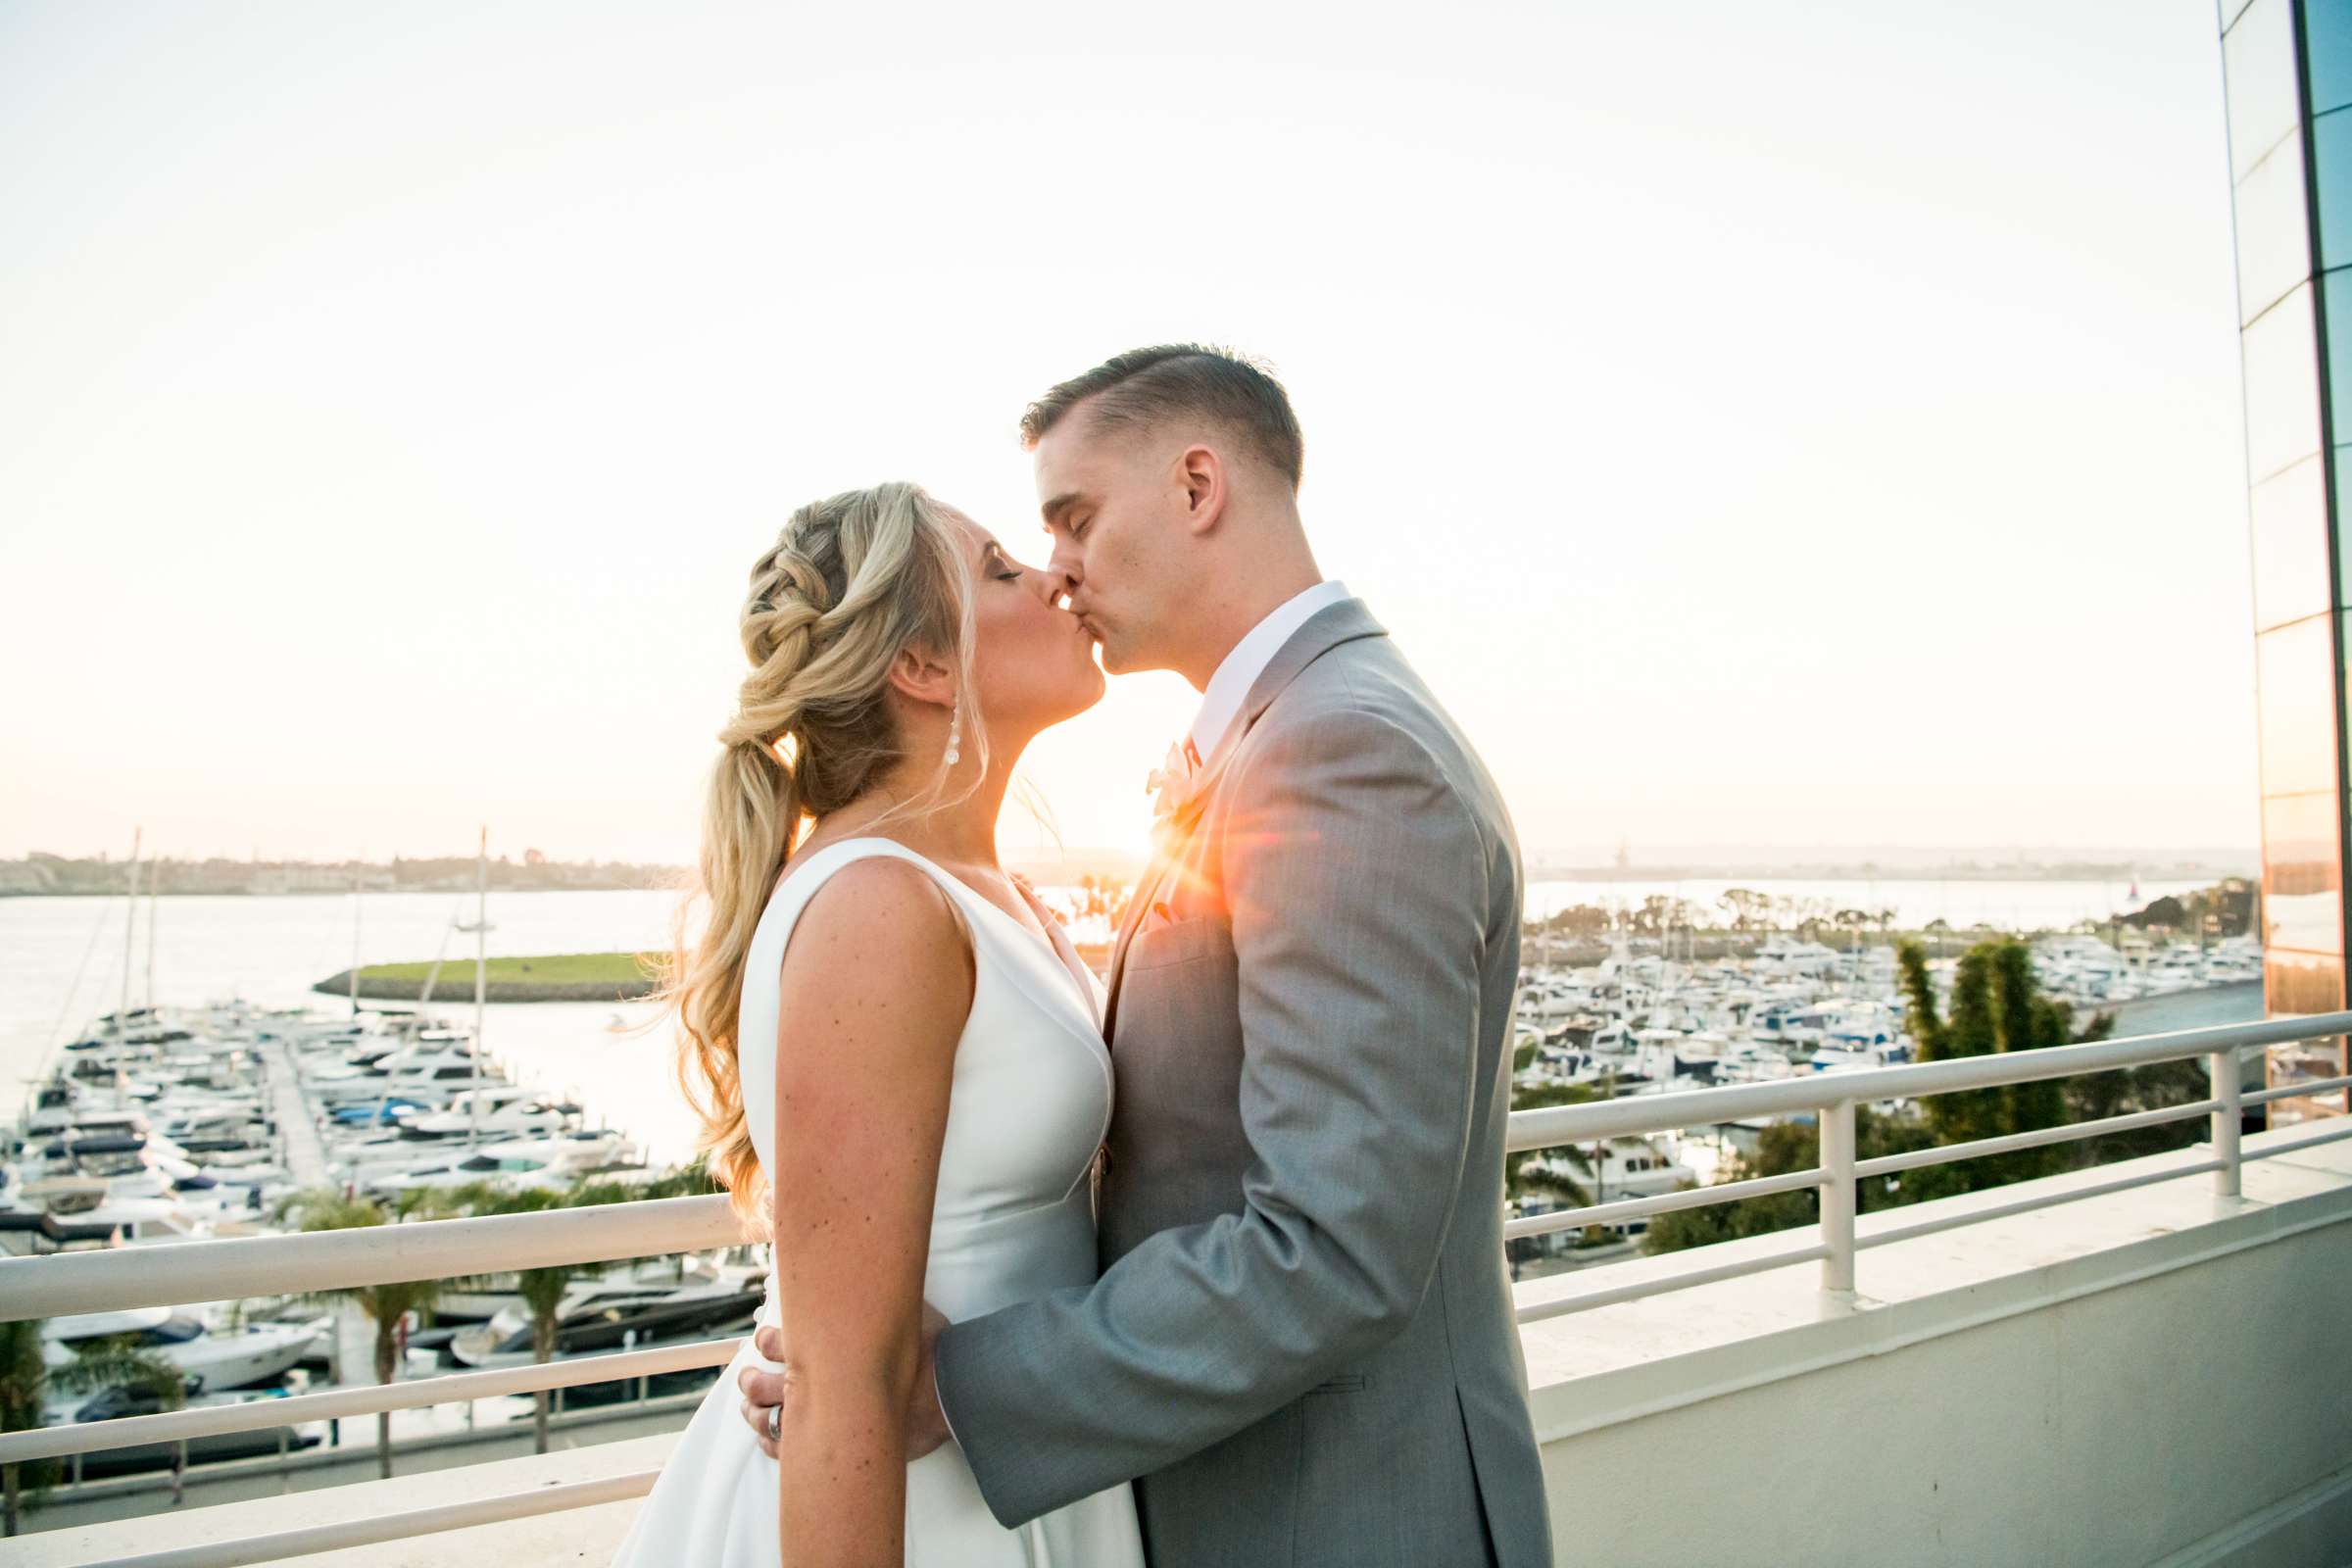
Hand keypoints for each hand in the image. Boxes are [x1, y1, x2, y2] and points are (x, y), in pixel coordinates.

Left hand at [737, 1302, 953, 1461]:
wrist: (951, 1392)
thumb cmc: (929, 1347)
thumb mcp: (905, 1304)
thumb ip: (877, 1292)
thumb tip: (871, 1264)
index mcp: (825, 1348)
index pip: (776, 1343)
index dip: (764, 1340)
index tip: (762, 1338)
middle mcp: (816, 1385)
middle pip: (762, 1385)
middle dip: (750, 1380)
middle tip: (748, 1375)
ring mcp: (823, 1421)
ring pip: (767, 1421)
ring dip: (753, 1412)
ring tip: (749, 1407)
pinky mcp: (836, 1447)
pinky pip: (788, 1453)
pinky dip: (771, 1444)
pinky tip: (767, 1437)